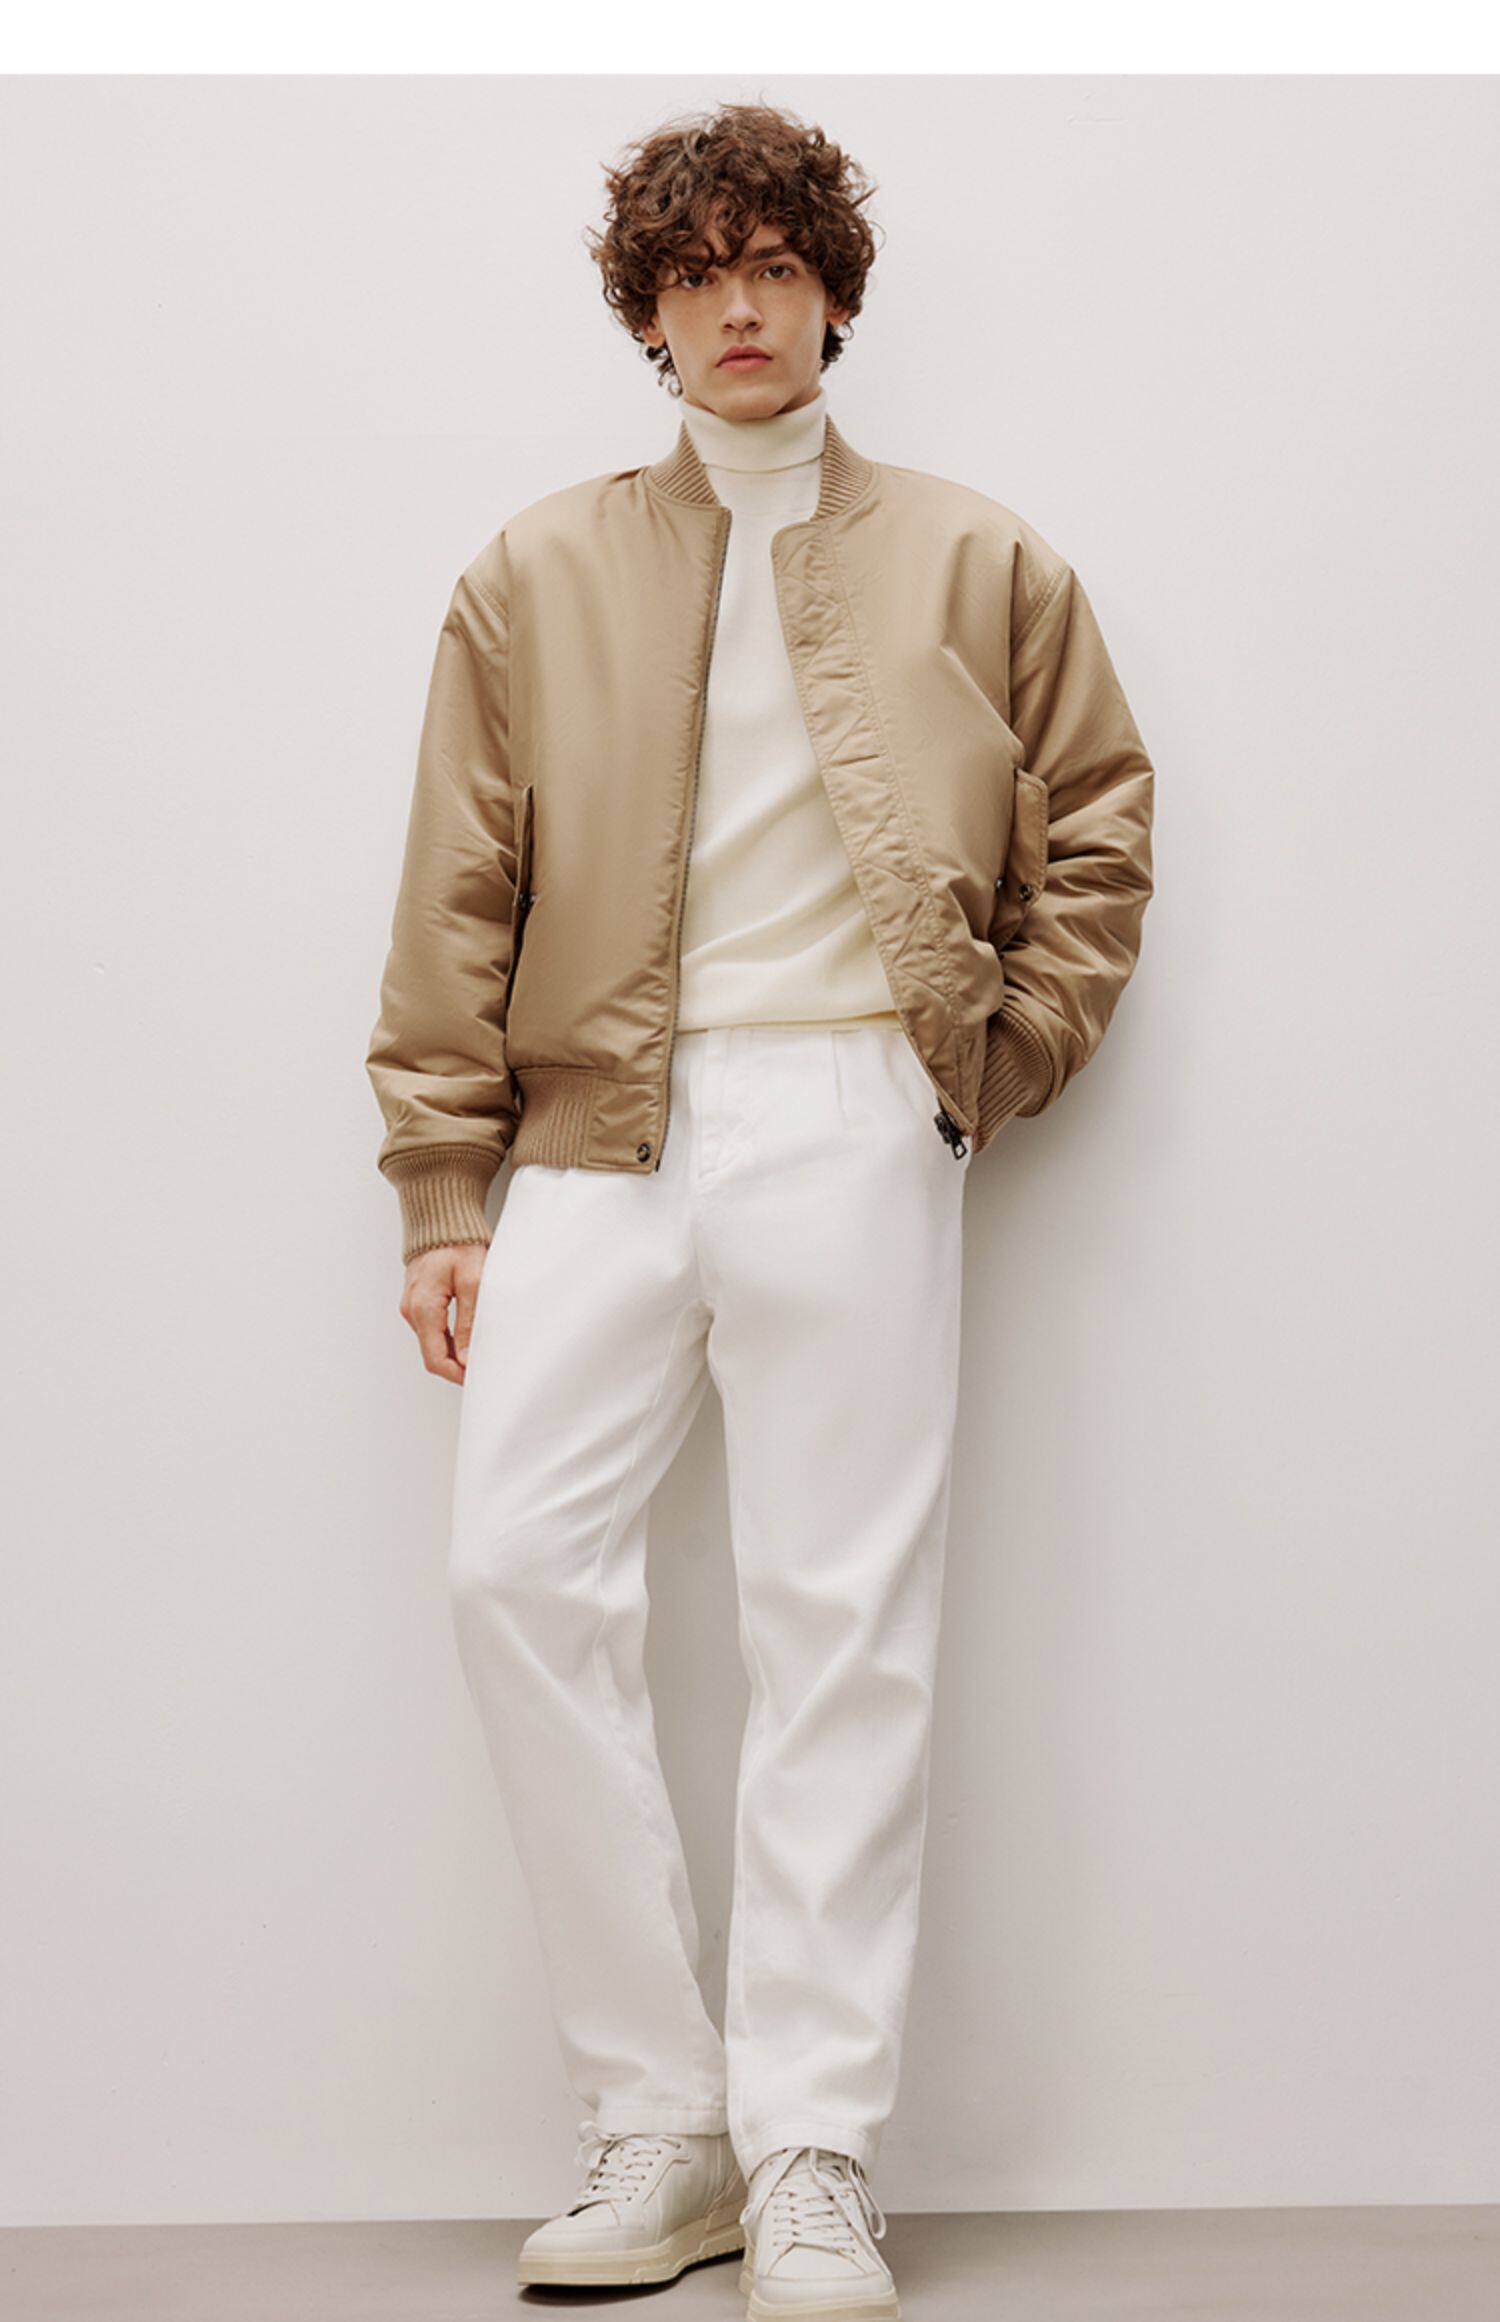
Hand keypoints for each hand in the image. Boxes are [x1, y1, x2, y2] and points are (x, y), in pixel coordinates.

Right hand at [400, 1243, 488, 1382]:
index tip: (479, 1378)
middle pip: (433, 1355)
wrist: (441, 1220)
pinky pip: (432, 1330)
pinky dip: (449, 1339)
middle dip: (458, 1367)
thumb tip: (467, 1358)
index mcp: (423, 1309)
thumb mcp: (472, 1282)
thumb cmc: (458, 1244)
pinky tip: (468, 1335)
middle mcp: (412, 1311)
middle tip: (485, 1368)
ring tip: (481, 1351)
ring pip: (433, 1343)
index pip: (435, 1360)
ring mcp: (412, 1307)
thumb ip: (468, 1323)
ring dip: (454, 1353)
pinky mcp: (418, 1302)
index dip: (457, 1375)